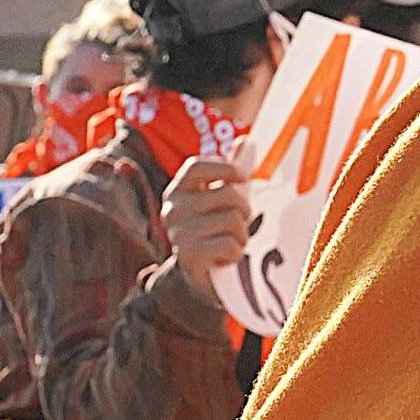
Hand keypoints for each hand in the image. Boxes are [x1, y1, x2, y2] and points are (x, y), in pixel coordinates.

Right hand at [161, 154, 255, 280]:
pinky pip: (230, 245)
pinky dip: (237, 253)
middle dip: (244, 211)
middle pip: (228, 194)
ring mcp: (178, 234)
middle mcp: (172, 210)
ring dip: (242, 236)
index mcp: (177, 191)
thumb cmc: (217, 232)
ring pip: (233, 220)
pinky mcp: (189, 257)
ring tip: (231, 243)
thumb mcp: (224, 200)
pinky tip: (226, 258)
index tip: (242, 178)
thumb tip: (248, 141)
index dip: (225, 168)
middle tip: (237, 225)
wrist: (204, 278)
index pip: (197, 166)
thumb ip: (234, 171)